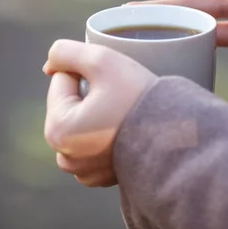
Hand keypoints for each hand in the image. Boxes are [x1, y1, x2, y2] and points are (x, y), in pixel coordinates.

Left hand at [43, 40, 156, 186]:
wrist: (177, 136)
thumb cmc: (138, 98)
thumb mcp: (101, 59)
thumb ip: (64, 51)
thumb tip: (50, 65)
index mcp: (57, 131)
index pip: (62, 80)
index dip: (89, 73)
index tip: (111, 83)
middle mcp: (66, 157)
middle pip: (71, 105)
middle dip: (91, 96)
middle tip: (121, 98)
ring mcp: (85, 171)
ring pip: (83, 124)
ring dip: (98, 115)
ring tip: (125, 115)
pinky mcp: (103, 177)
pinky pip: (97, 146)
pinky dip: (108, 136)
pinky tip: (128, 132)